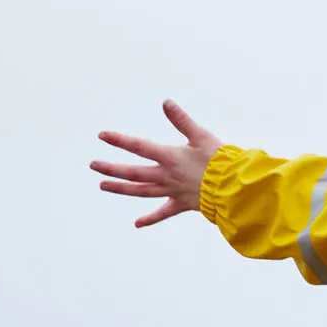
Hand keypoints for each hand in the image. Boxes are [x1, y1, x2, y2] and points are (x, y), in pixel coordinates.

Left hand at [93, 101, 222, 227]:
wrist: (234, 187)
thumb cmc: (220, 160)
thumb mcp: (201, 136)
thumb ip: (182, 120)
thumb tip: (166, 102)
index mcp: (170, 157)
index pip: (139, 147)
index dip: (120, 140)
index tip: (102, 135)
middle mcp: (166, 175)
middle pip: (133, 172)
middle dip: (112, 168)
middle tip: (93, 165)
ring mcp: (172, 191)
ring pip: (141, 191)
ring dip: (121, 188)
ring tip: (103, 185)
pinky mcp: (182, 203)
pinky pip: (163, 212)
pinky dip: (150, 218)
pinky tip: (136, 224)